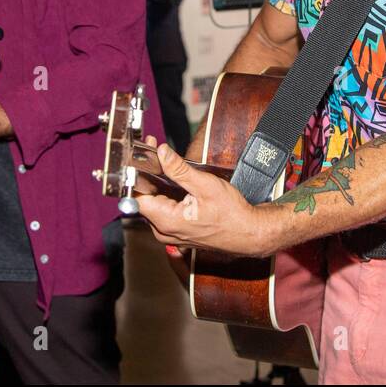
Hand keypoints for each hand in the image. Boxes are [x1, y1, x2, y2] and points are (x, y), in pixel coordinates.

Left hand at [135, 139, 281, 257]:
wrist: (248, 233)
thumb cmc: (231, 214)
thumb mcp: (204, 185)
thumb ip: (178, 169)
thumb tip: (161, 153)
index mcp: (166, 221)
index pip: (137, 196)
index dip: (138, 173)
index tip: (143, 156)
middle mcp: (163, 231)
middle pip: (145, 199)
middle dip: (149, 175)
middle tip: (157, 153)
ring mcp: (170, 233)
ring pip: (155, 204)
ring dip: (159, 184)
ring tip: (168, 165)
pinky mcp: (177, 232)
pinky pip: (165, 211)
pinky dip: (168, 195)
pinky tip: (177, 184)